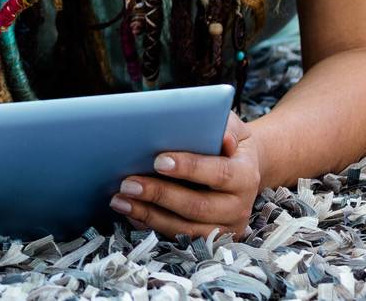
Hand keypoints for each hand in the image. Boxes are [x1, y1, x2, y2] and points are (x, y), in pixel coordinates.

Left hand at [111, 111, 261, 239]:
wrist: (239, 166)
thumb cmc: (224, 140)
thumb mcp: (229, 126)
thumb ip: (224, 127)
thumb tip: (222, 137)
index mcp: (245, 175)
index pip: (219, 173)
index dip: (189, 168)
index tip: (158, 161)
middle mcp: (238, 206)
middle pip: (198, 206)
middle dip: (160, 195)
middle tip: (128, 184)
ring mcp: (224, 227)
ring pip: (186, 229)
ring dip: (149, 215)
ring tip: (120, 200)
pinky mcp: (209, 239)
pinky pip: (177, 239)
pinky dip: (150, 225)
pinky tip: (130, 212)